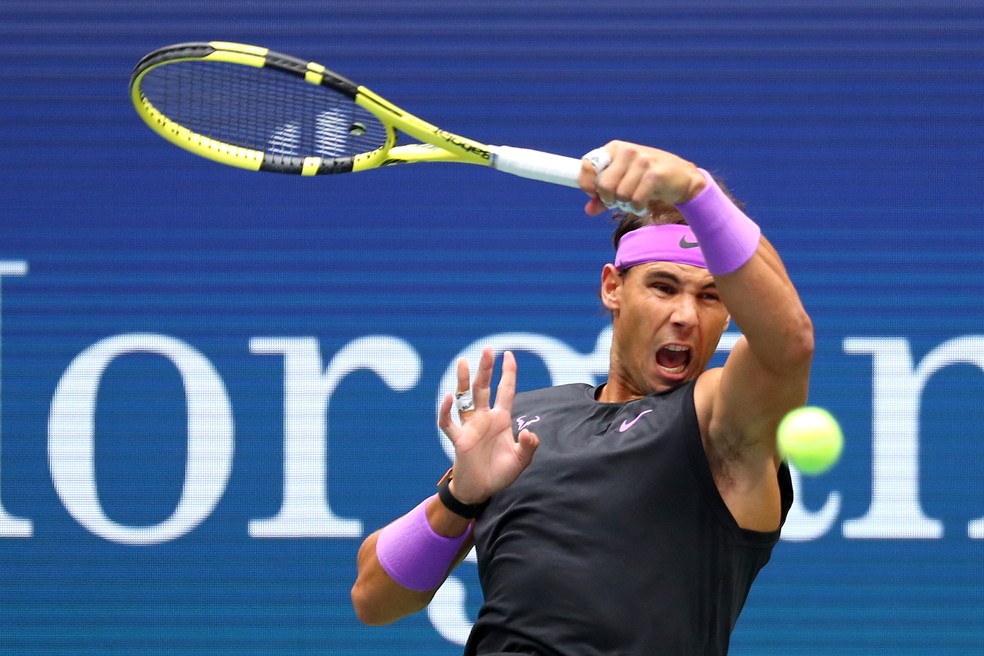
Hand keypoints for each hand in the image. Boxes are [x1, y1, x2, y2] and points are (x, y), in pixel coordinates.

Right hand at [438, 348, 538, 504]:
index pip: (505, 390)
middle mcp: (484, 418)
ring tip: (463, 362)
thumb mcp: (521, 461)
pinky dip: (447, 411)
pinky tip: (449, 398)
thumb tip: (530, 433)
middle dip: (486, 369)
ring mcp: (470, 427)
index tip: (509, 354)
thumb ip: (529, 447)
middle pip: (483, 388)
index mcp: (500, 419)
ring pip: (465, 399)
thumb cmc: (500, 474)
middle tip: (488, 349)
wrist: (480, 491)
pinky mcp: (459, 440)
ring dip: (464, 381)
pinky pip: (449, 423)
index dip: (508, 373)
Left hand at [578, 140, 706, 215]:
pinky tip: (643, 204)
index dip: (587, 183)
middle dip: (609, 199)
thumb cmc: (648, 180)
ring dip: (626, 205)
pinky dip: (638, 208)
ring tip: (634, 201)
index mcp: (615, 148)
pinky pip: (636, 200)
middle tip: (619, 201)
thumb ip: (604, 197)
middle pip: (603, 185)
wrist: (683, 178)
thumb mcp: (624, 183)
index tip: (593, 193)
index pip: (588, 164)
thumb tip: (589, 210)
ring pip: (620, 195)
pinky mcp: (655, 174)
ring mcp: (642, 160)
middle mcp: (628, 151)